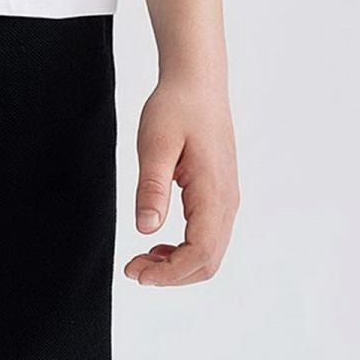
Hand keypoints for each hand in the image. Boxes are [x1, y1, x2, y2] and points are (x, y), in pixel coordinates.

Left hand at [125, 77, 237, 286]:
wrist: (198, 84)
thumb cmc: (176, 108)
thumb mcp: (155, 144)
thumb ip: (152, 187)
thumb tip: (146, 229)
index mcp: (213, 191)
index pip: (201, 251)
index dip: (170, 272)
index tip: (137, 272)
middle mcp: (227, 201)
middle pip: (208, 261)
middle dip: (171, 275)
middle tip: (133, 269)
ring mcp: (226, 199)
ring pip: (210, 253)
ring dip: (177, 266)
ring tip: (142, 259)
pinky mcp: (219, 195)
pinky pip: (209, 236)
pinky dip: (185, 251)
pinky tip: (158, 243)